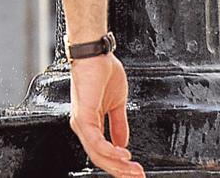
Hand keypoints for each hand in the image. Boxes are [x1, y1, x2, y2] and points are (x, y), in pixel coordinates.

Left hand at [70, 54, 144, 176]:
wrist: (95, 53)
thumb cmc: (102, 71)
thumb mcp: (116, 103)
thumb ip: (118, 124)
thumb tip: (123, 143)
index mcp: (90, 123)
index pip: (103, 152)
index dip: (119, 165)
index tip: (136, 171)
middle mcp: (83, 126)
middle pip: (100, 158)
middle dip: (121, 171)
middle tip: (138, 176)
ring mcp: (81, 122)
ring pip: (98, 154)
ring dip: (118, 165)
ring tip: (134, 169)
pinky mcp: (83, 116)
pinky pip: (96, 142)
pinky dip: (111, 151)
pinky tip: (123, 155)